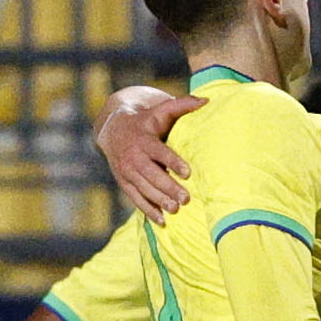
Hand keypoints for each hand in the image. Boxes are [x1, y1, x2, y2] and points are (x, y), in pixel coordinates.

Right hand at [94, 86, 199, 221]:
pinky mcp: (124, 182)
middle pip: (151, 174)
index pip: (159, 152)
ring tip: (176, 210)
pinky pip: (135, 198)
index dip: (173, 162)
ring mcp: (127, 171)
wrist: (113, 129)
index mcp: (144, 139)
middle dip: (168, 187)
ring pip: (143, 188)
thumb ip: (182, 105)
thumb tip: (207, 100)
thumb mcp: (160, 110)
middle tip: (186, 199)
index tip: (188, 173)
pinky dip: (148, 210)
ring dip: (159, 201)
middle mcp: (133, 156)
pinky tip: (162, 220)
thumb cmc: (146, 120)